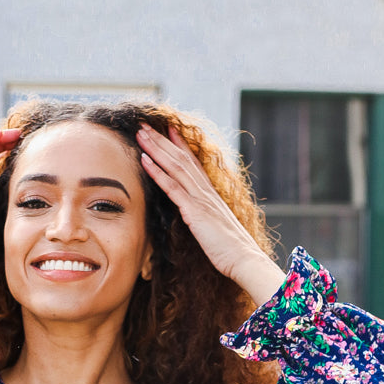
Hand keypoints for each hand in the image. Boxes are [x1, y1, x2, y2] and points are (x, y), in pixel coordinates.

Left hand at [137, 123, 285, 305]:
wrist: (243, 258)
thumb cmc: (232, 250)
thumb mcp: (218, 229)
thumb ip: (208, 218)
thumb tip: (203, 218)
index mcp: (211, 194)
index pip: (193, 163)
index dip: (179, 144)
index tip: (168, 129)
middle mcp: (205, 190)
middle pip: (181, 158)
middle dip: (161, 140)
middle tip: (145, 124)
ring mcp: (200, 199)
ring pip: (175, 166)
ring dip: (155, 148)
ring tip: (140, 133)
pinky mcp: (194, 211)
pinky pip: (172, 187)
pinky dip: (157, 172)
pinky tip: (145, 160)